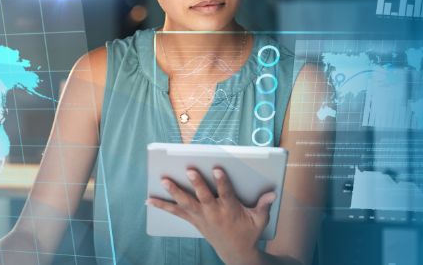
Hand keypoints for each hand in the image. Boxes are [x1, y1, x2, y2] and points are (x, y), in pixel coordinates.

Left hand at [146, 168, 276, 264]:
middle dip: (197, 184)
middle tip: (190, 170)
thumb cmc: (248, 233)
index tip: (217, 168)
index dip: (222, 181)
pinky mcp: (193, 221)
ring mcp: (201, 217)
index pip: (226, 193)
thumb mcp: (259, 220)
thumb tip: (273, 193)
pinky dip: (162, 206)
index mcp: (230, 210)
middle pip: (203, 197)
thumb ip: (264, 205)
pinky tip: (149, 200)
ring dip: (174, 192)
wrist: (236, 253)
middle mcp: (213, 213)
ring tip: (164, 180)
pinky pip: (175, 213)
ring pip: (186, 204)